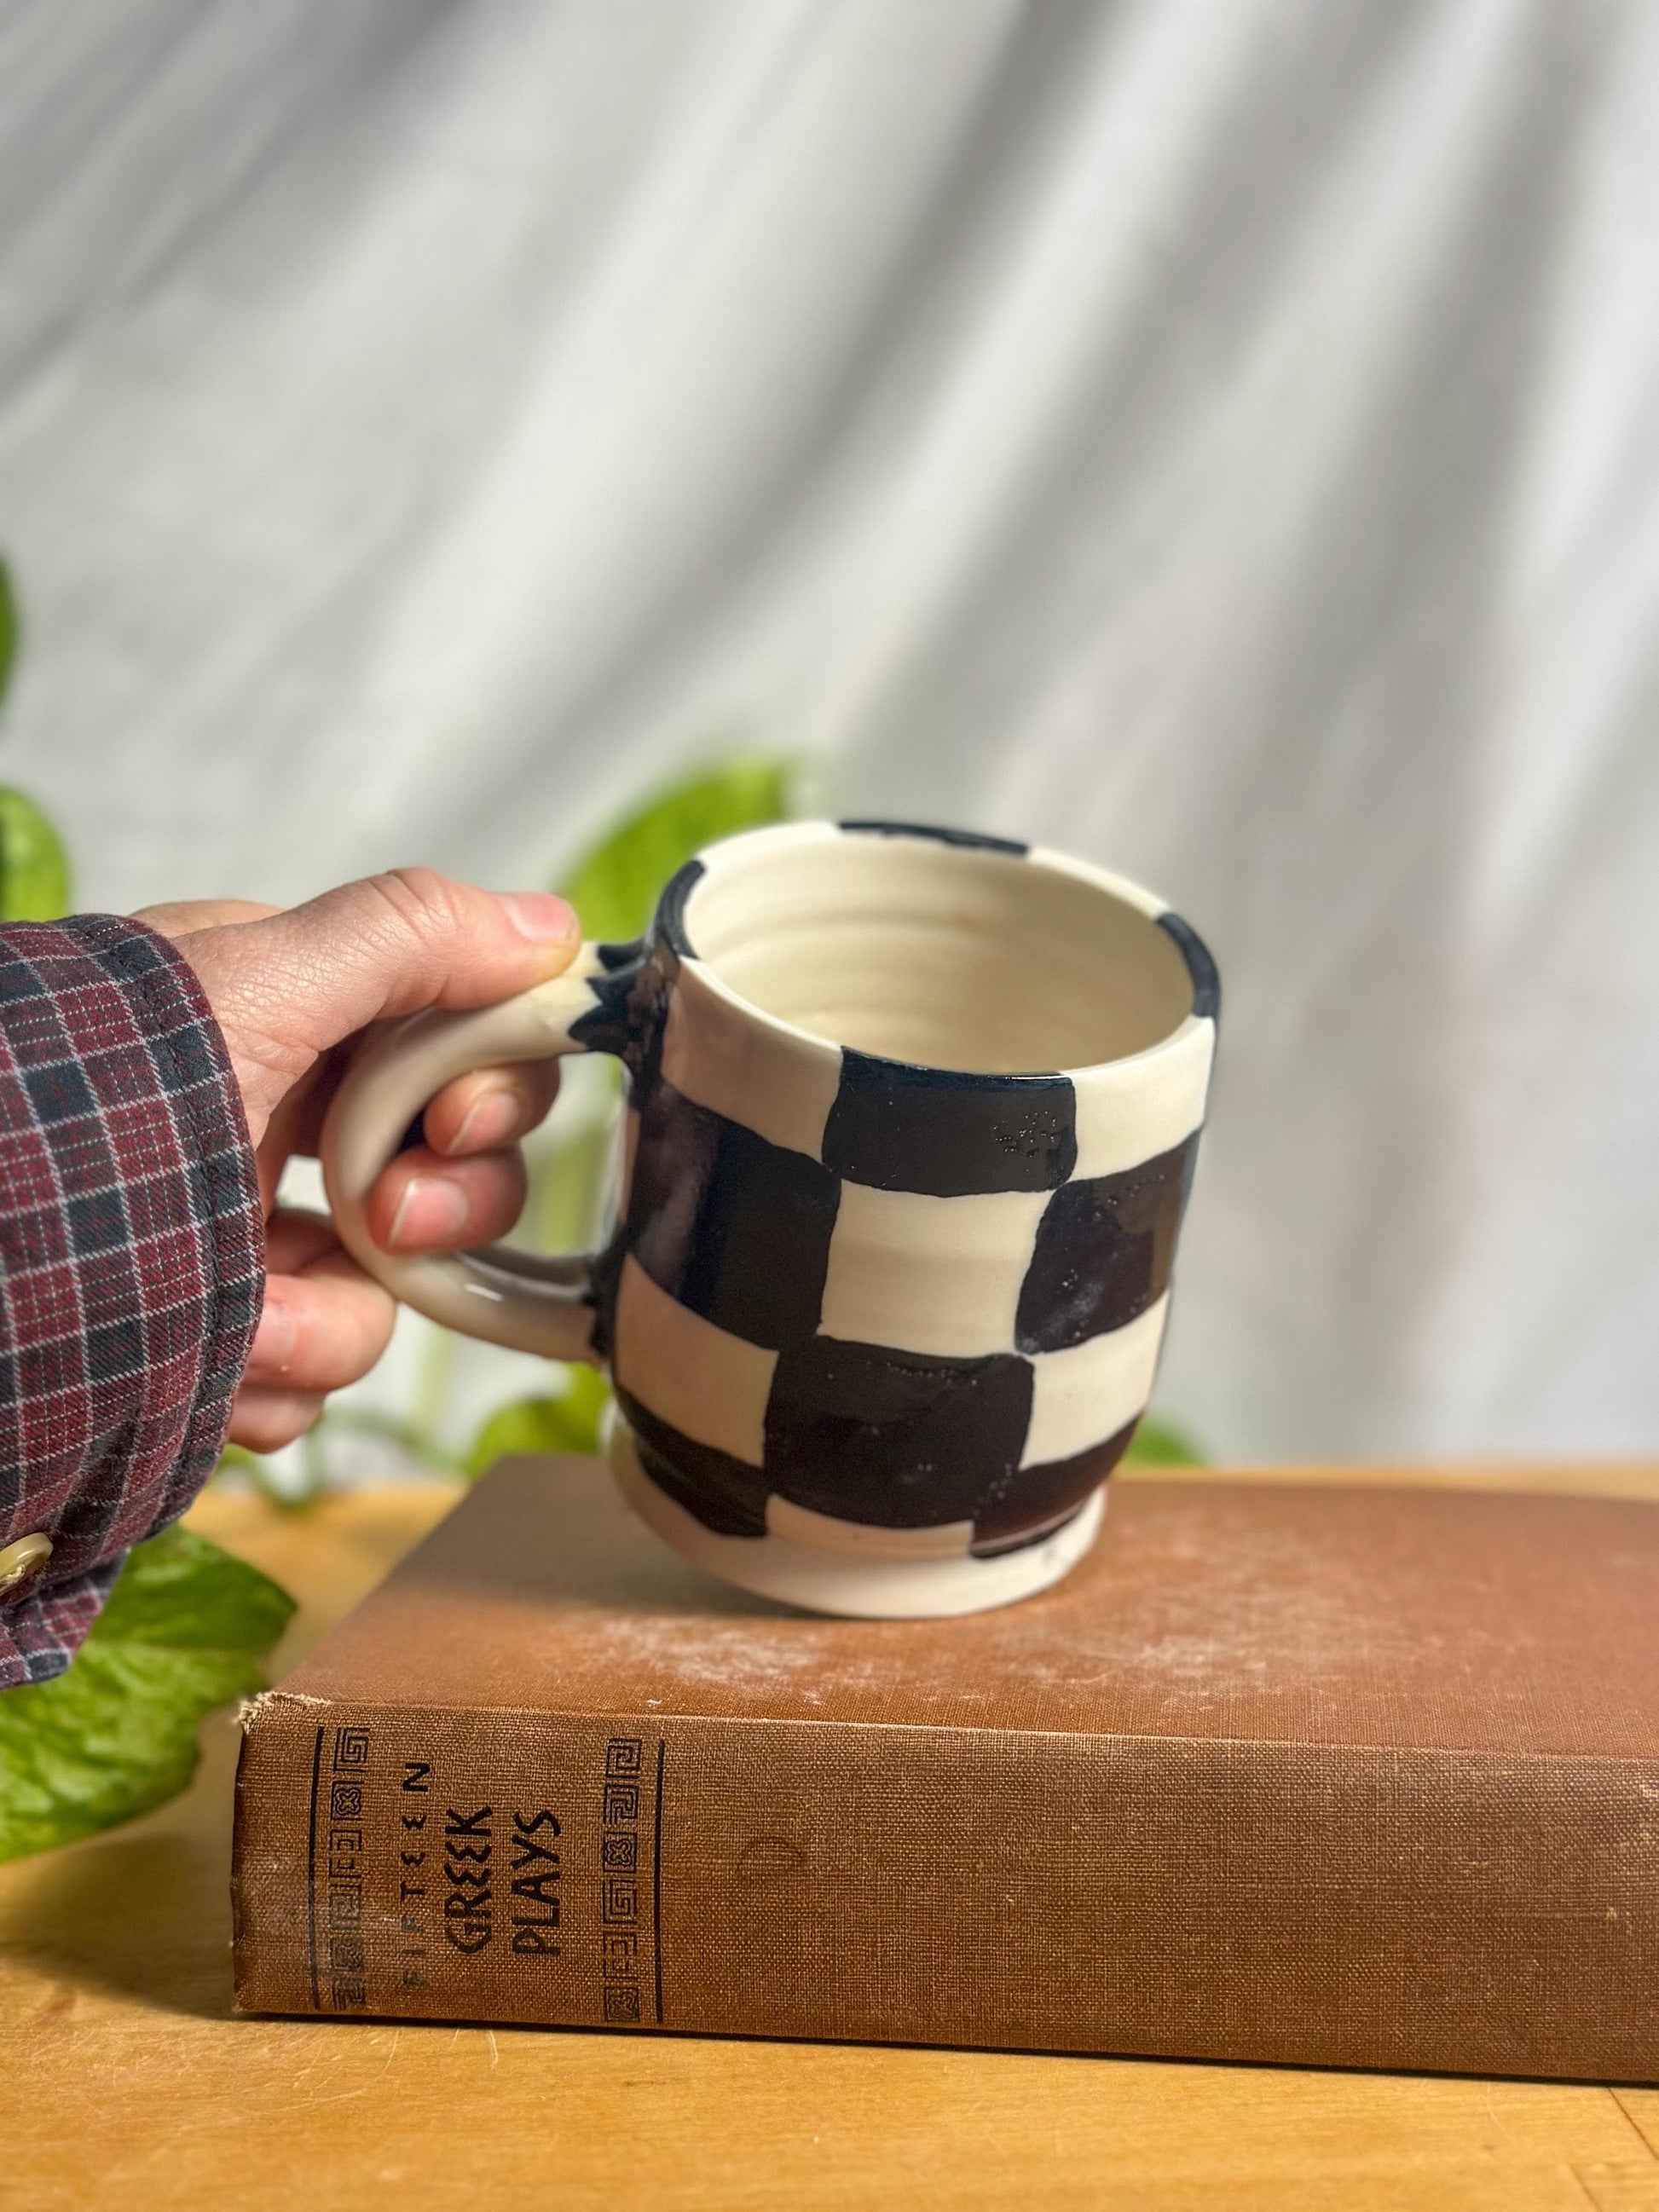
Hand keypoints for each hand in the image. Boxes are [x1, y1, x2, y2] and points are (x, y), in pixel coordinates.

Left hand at [136, 870, 579, 1451]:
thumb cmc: (84, 1100)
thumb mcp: (245, 985)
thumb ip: (403, 940)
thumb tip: (551, 926)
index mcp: (287, 1023)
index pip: (457, 1051)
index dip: (485, 1095)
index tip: (455, 1122)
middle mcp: (273, 1131)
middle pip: (447, 1183)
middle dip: (427, 1215)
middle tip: (385, 1221)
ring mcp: (241, 1244)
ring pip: (384, 1300)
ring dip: (325, 1324)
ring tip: (245, 1325)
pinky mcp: (212, 1346)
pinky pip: (310, 1388)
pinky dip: (269, 1392)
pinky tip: (213, 1374)